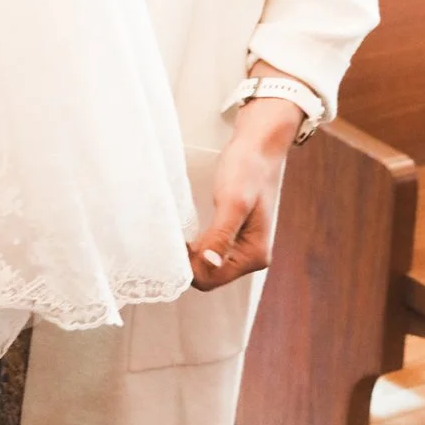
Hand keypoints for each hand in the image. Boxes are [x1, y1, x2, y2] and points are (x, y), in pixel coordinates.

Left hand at [188, 94, 301, 290]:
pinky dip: (195, 248)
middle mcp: (251, 257)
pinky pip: (209, 252)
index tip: (171, 245)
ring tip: (173, 238)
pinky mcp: (233, 235)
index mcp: (254, 256)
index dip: (188, 267)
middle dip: (188, 264)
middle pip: (209, 276)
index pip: (212, 278)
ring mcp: (242, 247)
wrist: (257, 146)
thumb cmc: (247, 170)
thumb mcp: (232, 202)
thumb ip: (221, 235)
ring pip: (208, 265)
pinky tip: (184, 235)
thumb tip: (207, 265)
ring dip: (190, 257)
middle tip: (167, 240)